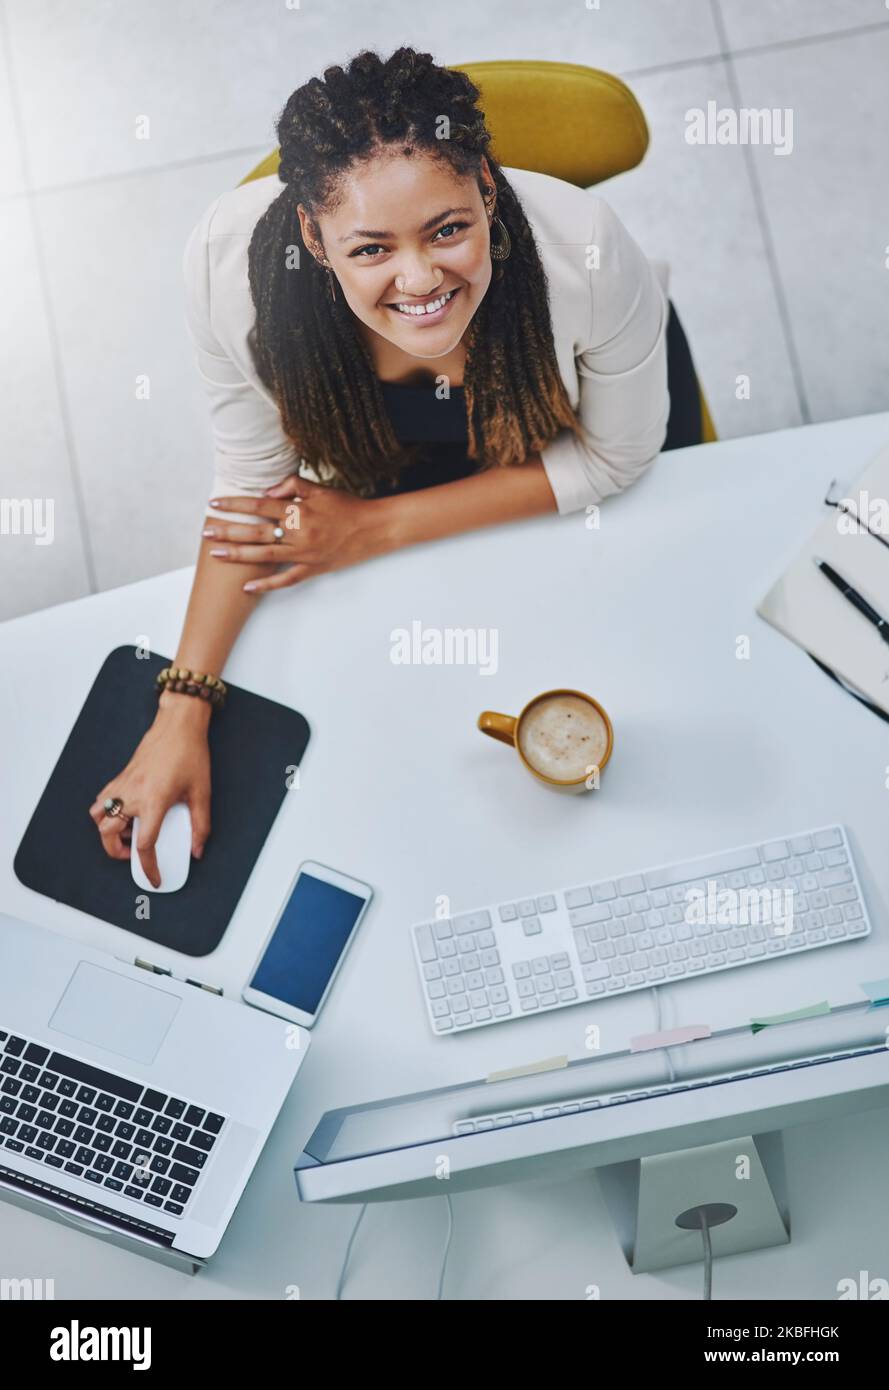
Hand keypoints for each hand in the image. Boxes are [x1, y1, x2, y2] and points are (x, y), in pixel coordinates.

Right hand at [89, 696, 211, 888]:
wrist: (177, 726)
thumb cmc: (191, 755)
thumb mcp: (202, 793)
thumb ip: (200, 825)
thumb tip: (197, 850)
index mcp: (154, 802)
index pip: (144, 845)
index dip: (148, 867)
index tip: (154, 878)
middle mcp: (132, 795)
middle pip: (109, 835)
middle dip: (118, 852)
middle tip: (134, 855)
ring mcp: (122, 785)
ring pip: (98, 818)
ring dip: (107, 832)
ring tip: (128, 833)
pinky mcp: (119, 777)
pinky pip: (102, 801)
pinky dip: (106, 812)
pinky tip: (125, 812)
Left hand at [203, 476, 394, 592]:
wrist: (375, 528)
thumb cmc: (348, 507)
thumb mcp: (321, 489)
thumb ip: (293, 485)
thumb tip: (267, 490)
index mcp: (299, 511)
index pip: (259, 505)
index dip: (235, 504)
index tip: (214, 503)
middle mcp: (299, 534)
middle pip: (256, 532)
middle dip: (228, 530)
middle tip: (206, 531)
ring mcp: (304, 554)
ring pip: (264, 555)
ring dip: (238, 555)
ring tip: (216, 554)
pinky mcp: (313, 569)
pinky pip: (286, 580)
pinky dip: (266, 584)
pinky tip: (247, 587)